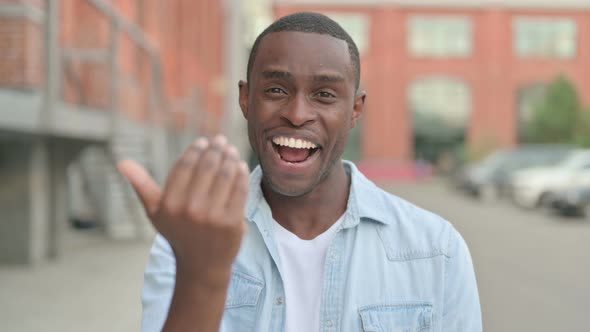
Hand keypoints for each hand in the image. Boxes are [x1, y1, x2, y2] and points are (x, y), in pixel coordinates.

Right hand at [118, 135, 249, 286]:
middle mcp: (190, 209)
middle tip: (221, 141)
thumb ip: (141, 185)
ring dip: (230, 158)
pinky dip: (242, 174)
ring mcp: (213, 217)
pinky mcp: (232, 222)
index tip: (204, 142)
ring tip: (231, 151)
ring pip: (225, 175)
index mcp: (169, 204)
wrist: (202, 266)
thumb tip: (121, 162)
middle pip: (207, 167)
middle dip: (216, 149)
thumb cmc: (178, 233)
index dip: (196, 150)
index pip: (185, 166)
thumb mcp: (155, 212)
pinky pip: (239, 190)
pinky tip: (240, 166)